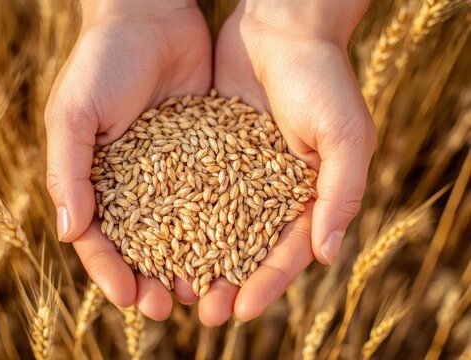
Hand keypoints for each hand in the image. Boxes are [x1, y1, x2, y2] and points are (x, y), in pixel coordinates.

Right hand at [45, 0, 210, 319]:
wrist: (150, 17)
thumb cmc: (101, 62)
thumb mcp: (74, 114)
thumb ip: (68, 172)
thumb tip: (69, 232)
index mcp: (97, 179)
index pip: (101, 238)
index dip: (112, 271)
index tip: (131, 298)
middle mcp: (136, 182)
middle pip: (145, 243)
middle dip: (156, 277)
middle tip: (174, 308)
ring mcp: (173, 171)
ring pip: (184, 228)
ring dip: (193, 262)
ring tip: (207, 291)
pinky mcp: (207, 153)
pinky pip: (216, 195)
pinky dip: (224, 224)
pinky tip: (238, 248)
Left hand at [203, 0, 375, 324]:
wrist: (282, 26)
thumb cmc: (322, 77)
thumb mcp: (345, 135)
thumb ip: (341, 194)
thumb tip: (327, 254)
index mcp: (308, 194)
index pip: (286, 251)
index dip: (265, 284)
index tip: (240, 311)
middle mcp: (270, 190)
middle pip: (246, 248)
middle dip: (226, 282)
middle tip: (201, 312)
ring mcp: (237, 172)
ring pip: (214, 226)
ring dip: (195, 259)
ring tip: (171, 287)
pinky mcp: (209, 149)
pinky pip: (191, 188)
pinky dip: (175, 215)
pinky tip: (155, 238)